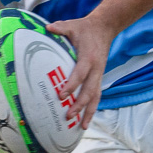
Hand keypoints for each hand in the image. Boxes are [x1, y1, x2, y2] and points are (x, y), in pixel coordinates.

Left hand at [44, 13, 114, 129]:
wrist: (105, 28)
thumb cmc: (85, 28)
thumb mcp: (72, 25)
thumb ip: (60, 27)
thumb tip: (47, 28)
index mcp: (88, 58)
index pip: (80, 74)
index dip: (71, 86)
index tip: (61, 96)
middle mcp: (96, 69)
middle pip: (90, 91)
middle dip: (79, 105)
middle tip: (68, 116)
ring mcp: (99, 75)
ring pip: (96, 97)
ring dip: (89, 112)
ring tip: (82, 127)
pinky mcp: (98, 78)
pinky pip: (96, 95)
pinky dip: (91, 109)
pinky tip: (85, 121)